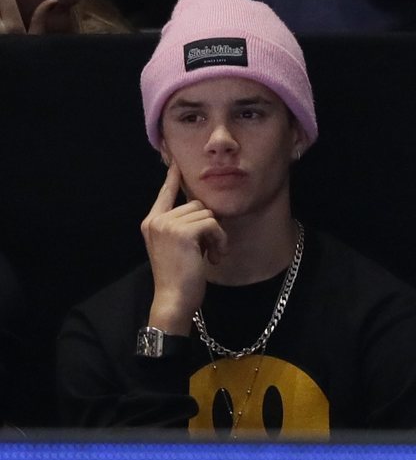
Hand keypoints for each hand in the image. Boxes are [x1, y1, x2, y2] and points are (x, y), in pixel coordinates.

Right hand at [141, 164, 227, 334]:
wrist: (173, 299)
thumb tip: (204, 210)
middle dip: (209, 227)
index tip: (175, 160)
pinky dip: (220, 240)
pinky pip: (213, 224)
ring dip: (216, 236)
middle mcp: (156, 220)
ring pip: (207, 214)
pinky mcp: (182, 231)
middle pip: (196, 205)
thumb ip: (182, 227)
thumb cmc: (179, 278)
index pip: (164, 193)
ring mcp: (167, 225)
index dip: (172, 177)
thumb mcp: (177, 247)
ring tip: (211, 255)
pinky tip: (215, 257)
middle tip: (208, 250)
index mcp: (151, 223)